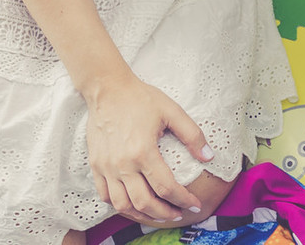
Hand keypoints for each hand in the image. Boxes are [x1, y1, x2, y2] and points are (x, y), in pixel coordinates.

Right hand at [85, 73, 212, 224]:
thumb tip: (209, 156)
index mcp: (143, 151)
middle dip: (165, 213)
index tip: (195, 205)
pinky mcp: (95, 165)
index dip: (183, 200)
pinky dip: (120, 206)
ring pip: (123, 205)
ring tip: (158, 214)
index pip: (166, 187)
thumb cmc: (139, 98)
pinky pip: (105, 196)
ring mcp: (106, 167)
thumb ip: (192, 135)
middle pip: (145, 203)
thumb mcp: (171, 111)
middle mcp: (122, 164)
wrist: (107, 89)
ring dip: (142, 215)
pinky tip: (133, 204)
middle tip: (179, 213)